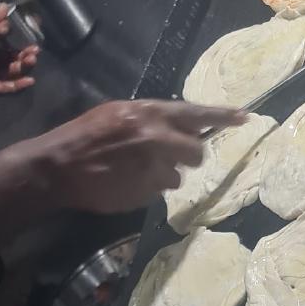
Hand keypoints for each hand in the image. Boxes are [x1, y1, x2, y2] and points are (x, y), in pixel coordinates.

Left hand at [0, 2, 38, 91]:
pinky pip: (6, 87)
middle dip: (27, 52)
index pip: (7, 35)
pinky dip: (18, 85)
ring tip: (33, 59)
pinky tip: (30, 80)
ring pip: (13, 71)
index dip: (22, 33)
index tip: (34, 27)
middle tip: (36, 49)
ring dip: (25, 66)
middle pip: (14, 55)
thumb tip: (5, 5)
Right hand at [43, 99, 244, 214]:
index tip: (246, 118)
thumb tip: (182, 127)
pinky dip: (147, 189)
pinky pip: (159, 192)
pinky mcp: (145, 192)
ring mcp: (152, 168)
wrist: (59, 166)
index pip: (196, 113)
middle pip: (197, 152)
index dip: (223, 116)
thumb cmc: (86, 135)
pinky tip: (126, 182)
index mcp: (148, 113)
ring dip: (163, 176)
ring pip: (177, 177)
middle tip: (169, 158)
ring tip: (134, 170)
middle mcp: (156, 138)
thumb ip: (151, 119)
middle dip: (187, 157)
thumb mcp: (119, 114)